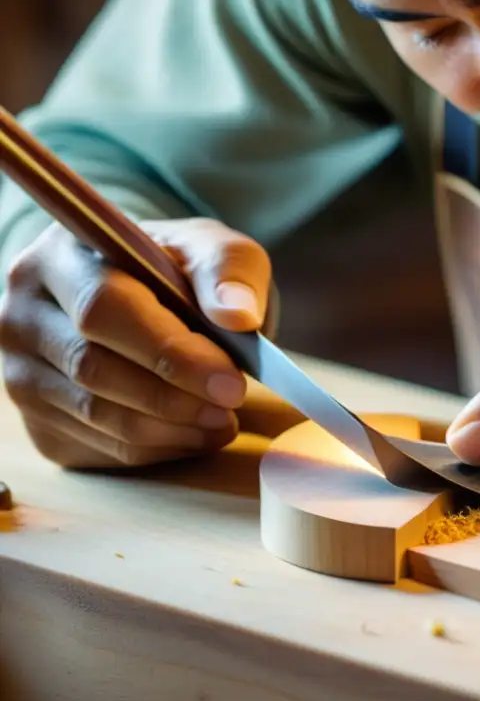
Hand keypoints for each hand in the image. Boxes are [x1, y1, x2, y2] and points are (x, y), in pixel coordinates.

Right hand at [0, 217, 270, 468]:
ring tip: (223, 420)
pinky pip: (100, 447)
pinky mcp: (38, 421)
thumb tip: (237, 315)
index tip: (230, 382)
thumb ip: (229, 272)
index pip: (104, 308)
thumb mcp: (215, 251)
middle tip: (231, 404)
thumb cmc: (181, 271)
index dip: (170, 352)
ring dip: (171, 429)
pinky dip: (158, 449)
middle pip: (92, 368)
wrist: (151, 299)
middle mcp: (24, 313)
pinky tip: (196, 432)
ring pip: (95, 416)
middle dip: (173, 397)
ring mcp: (21, 372)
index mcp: (61, 254)